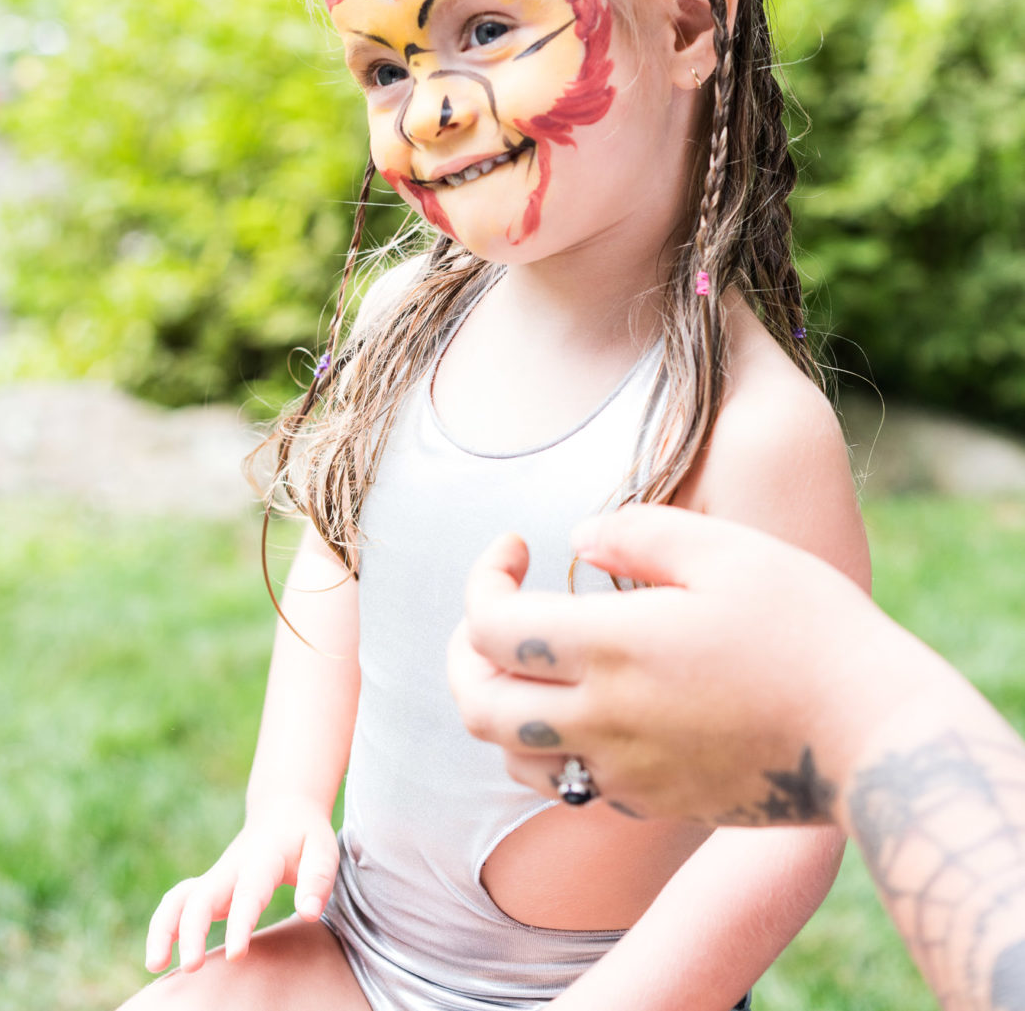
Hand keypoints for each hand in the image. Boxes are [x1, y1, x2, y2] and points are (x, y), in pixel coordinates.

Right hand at [145, 794, 338, 972]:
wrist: (282, 811)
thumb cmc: (305, 836)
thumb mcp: (322, 848)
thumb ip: (317, 880)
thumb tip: (308, 914)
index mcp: (262, 859)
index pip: (248, 892)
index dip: (240, 923)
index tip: (235, 956)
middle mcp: (231, 869)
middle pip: (202, 896)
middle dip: (192, 931)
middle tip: (191, 967)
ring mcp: (215, 878)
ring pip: (179, 898)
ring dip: (164, 928)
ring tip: (155, 965)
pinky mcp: (207, 888)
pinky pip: (177, 904)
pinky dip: (163, 926)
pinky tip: (158, 959)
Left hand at [448, 507, 930, 824]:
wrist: (869, 735)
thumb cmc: (805, 626)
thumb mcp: (725, 549)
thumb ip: (637, 532)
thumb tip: (578, 535)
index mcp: (612, 648)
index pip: (491, 626)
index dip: (483, 576)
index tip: (515, 544)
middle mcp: (604, 719)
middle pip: (478, 703)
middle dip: (464, 650)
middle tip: (494, 606)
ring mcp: (626, 771)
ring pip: (514, 754)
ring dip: (499, 701)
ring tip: (529, 657)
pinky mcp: (654, 801)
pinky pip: (570, 781)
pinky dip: (551, 741)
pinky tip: (588, 701)